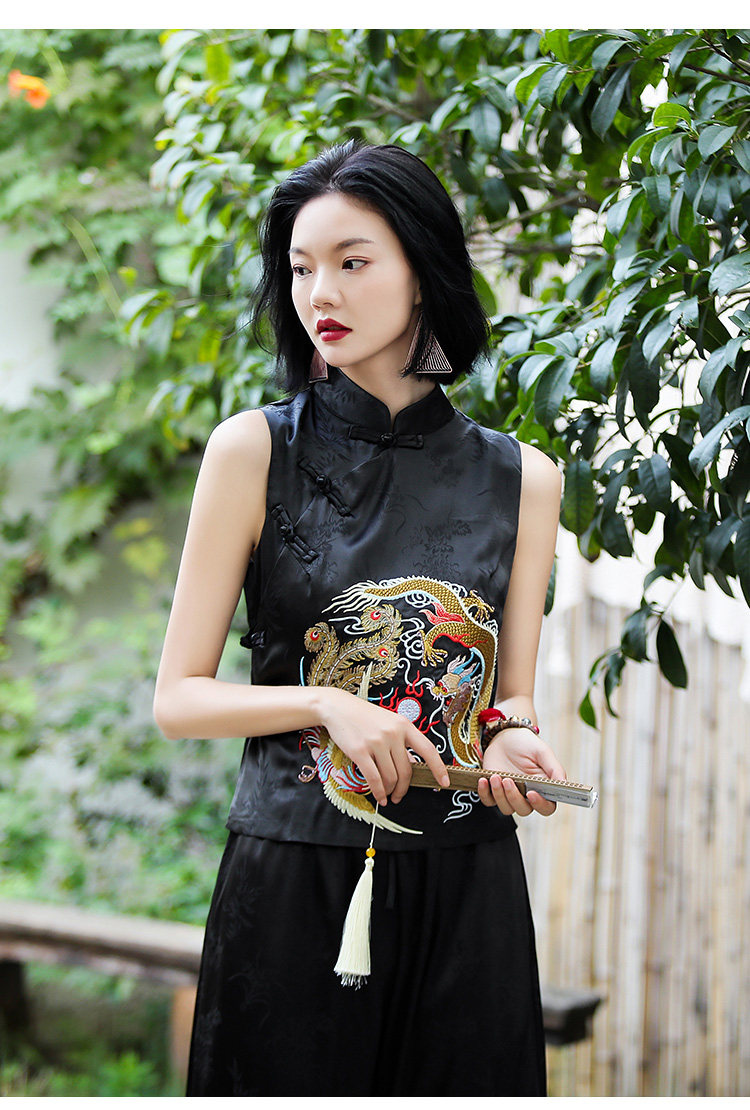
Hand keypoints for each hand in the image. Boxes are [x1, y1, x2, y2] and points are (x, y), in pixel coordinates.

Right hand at [318, 686, 449, 805]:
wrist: (338, 707)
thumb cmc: (365, 717)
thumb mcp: (389, 723)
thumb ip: (401, 742)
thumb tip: (411, 765)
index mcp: (404, 725)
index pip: (428, 749)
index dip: (438, 768)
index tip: (444, 782)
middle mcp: (393, 733)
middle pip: (406, 771)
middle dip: (403, 789)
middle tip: (399, 796)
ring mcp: (376, 742)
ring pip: (390, 777)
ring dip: (390, 792)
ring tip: (387, 796)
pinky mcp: (359, 751)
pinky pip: (374, 778)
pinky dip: (378, 792)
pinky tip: (379, 797)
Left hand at [478, 727, 565, 817]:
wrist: (505, 736)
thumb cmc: (527, 744)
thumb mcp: (542, 751)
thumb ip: (554, 768)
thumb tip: (564, 784)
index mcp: (543, 789)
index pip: (547, 807)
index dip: (540, 805)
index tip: (531, 794)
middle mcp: (527, 795)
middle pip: (524, 810)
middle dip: (514, 797)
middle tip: (508, 780)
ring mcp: (509, 794)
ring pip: (506, 808)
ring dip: (499, 795)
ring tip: (496, 776)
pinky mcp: (494, 791)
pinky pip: (488, 801)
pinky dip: (484, 793)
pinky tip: (484, 779)